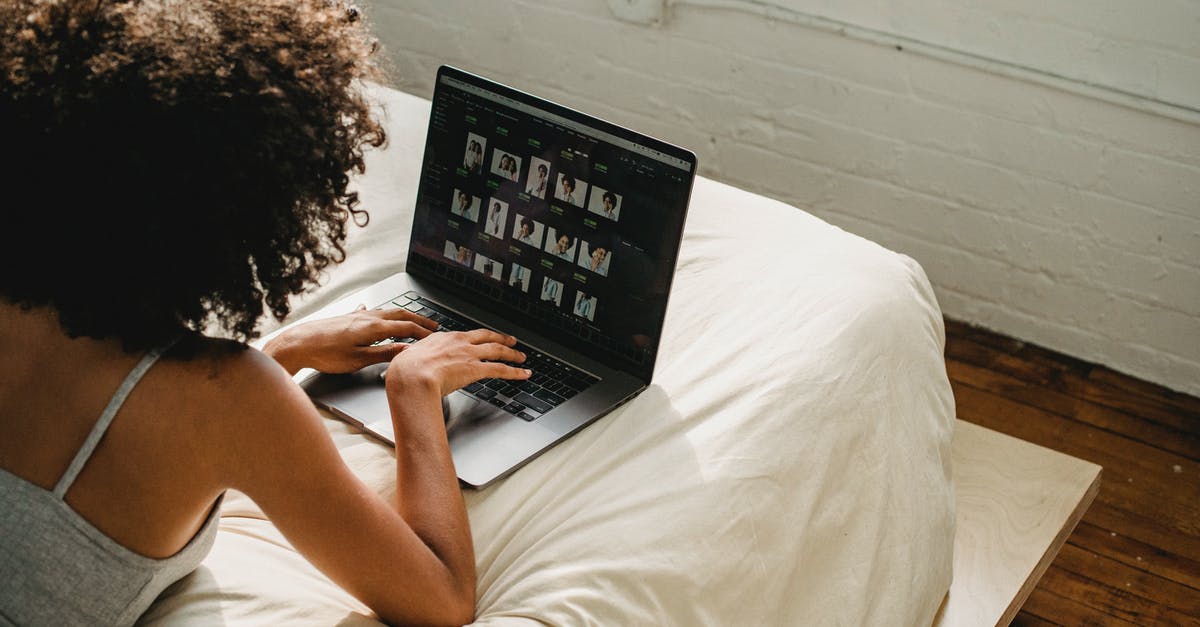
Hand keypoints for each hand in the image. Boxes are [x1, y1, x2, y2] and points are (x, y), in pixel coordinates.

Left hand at [263, 305, 438, 374]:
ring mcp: (356, 316)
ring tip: (411, 320)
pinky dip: (379, 313)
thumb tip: (408, 351)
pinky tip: (371, 311)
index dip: (423, 333)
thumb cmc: (325, 353)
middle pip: (400, 315)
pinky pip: (370, 312)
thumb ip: (385, 354)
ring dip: (402, 315)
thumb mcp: (358, 359)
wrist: (297, 344)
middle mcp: (367, 317)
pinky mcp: (346, 318)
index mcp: (374, 327)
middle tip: (433, 325)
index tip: (436, 338)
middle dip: (419, 320)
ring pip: (386, 312)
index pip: (407, 328)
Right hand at [385, 329, 529, 397]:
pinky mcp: (476, 369)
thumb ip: (417, 358)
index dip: (478, 337)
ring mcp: (469, 354)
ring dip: (512, 354)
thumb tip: (411, 363)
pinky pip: (501, 369)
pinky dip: (515, 372)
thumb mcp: (410, 357)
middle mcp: (460, 342)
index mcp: (443, 338)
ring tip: (521, 357)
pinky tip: (523, 374)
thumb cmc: (405, 370)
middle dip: (501, 338)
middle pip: (487, 337)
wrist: (411, 376)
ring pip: (498, 351)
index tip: (483, 339)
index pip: (466, 335)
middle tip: (511, 340)